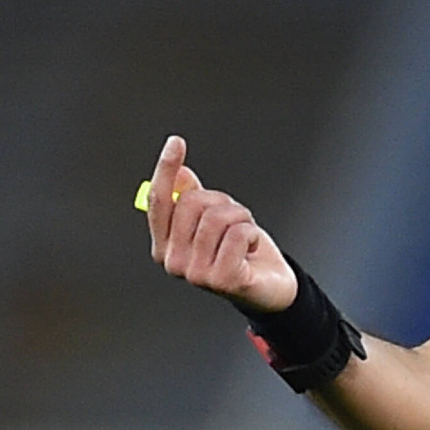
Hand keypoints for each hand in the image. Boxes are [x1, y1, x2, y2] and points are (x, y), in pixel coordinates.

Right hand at [146, 136, 297, 312]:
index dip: (166, 170)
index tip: (176, 142)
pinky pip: (239, 233)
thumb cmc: (241, 254)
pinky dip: (252, 234)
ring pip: (218, 216)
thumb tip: (181, 174)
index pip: (159, 201)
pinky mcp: (221, 280)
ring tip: (244, 236)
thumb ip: (194, 200)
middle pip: (193, 203)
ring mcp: (195, 274)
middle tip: (235, 220)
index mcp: (165, 246)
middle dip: (223, 202)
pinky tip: (251, 250)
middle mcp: (173, 261)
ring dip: (241, 218)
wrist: (270, 287)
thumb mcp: (217, 221)